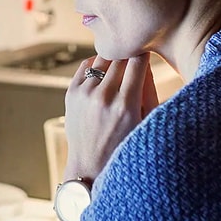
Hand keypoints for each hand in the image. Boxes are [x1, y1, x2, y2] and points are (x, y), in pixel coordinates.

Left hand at [62, 53, 158, 183]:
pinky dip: (97, 63)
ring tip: (120, 65)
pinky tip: (105, 70)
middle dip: (129, 54)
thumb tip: (144, 59)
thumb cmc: (124, 146)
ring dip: (113, 58)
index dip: (145, 55)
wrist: (90, 166)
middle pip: (120, 57)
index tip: (148, 54)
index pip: (138, 62)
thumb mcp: (145, 122)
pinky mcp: (71, 93)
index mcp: (125, 106)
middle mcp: (103, 98)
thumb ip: (149, 90)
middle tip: (135, 56)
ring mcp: (84, 94)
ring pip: (102, 58)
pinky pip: (86, 65)